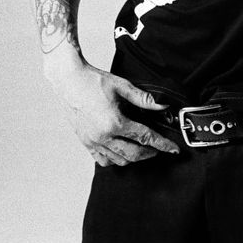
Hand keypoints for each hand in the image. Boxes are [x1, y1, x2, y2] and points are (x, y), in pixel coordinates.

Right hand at [51, 61, 180, 166]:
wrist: (68, 81)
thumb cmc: (93, 81)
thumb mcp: (122, 86)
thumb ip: (144, 99)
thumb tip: (162, 106)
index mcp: (114, 122)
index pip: (145, 138)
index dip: (162, 144)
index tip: (173, 149)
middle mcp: (103, 136)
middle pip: (133, 155)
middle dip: (150, 153)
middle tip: (159, 149)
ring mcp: (93, 142)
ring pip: (119, 161)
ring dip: (133, 158)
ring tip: (142, 149)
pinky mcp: (85, 143)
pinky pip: (103, 161)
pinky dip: (115, 160)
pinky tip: (121, 152)